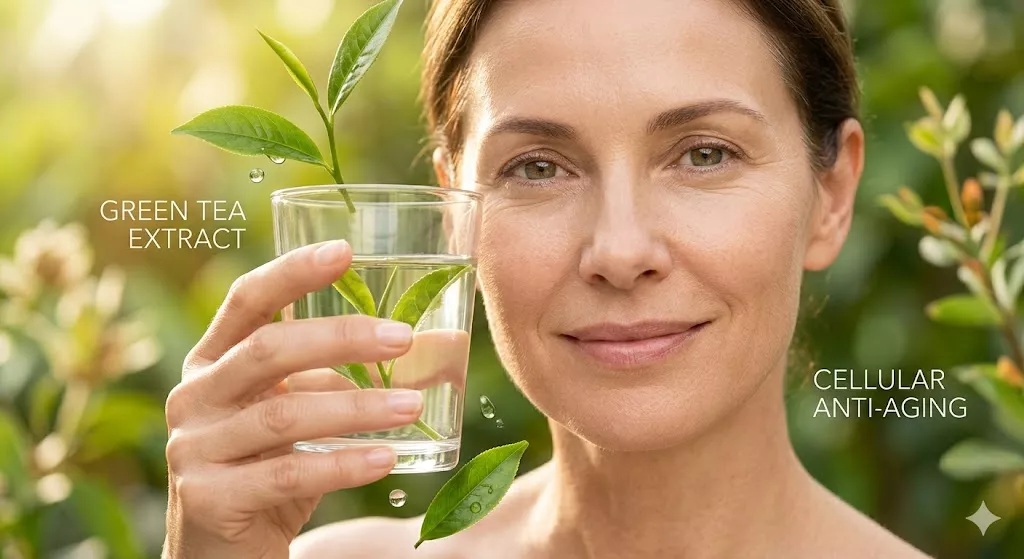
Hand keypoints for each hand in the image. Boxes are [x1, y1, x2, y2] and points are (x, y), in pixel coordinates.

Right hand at [163, 240, 422, 558]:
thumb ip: (341, 378)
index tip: (346, 250)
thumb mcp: (301, 414)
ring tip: (412, 406)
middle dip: (341, 337)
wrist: (223, 552)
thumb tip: (438, 343)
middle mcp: (195, 396)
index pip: (247, 301)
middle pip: (268, 350)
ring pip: (285, 415)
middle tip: (403, 337)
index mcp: (213, 361)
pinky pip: (286, 475)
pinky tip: (386, 458)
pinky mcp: (208, 498)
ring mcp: (194, 447)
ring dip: (357, 408)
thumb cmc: (271, 468)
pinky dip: (343, 464)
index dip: (293, 271)